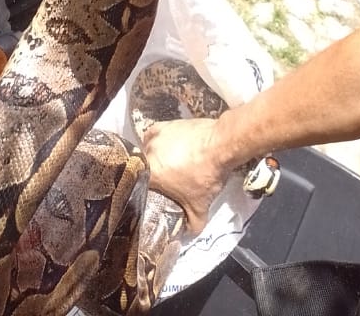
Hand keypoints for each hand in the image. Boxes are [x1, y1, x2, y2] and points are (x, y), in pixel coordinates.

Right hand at [142, 117, 229, 234]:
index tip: (153, 198)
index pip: (139, 187)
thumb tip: (188, 234)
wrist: (221, 144)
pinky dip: (157, 142)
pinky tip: (165, 148)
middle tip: (163, 184)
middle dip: (151, 177)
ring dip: (154, 159)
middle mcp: (147, 152)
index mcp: (150, 173)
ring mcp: (156, 136)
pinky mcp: (165, 125)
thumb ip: (193, 224)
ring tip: (166, 167)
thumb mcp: (200, 206)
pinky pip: (154, 135)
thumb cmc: (206, 175)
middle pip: (143, 168)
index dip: (144, 194)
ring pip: (147, 151)